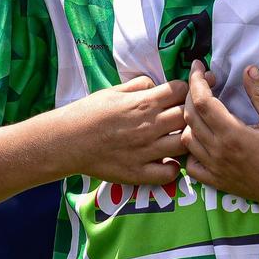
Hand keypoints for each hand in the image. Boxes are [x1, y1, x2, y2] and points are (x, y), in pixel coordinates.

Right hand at [59, 75, 188, 184]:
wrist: (67, 140)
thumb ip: (138, 86)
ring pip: (184, 144)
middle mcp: (149, 126)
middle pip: (188, 116)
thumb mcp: (113, 91)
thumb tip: (155, 84)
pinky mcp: (138, 172)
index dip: (186, 89)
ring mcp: (146, 151)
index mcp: (144, 103)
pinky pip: (169, 174)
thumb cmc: (88, 112)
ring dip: (186, 140)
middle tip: (186, 116)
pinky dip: (173, 168)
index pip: (181, 90)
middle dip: (191, 113)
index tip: (183, 94)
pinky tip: (168, 162)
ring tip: (179, 139)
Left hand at [179, 60, 258, 211]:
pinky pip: (191, 165)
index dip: (196, 80)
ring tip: (203, 108)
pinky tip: (202, 140)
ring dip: (189, 120)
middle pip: (190, 116)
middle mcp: (217, 151)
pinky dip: (191, 150)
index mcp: (231, 133)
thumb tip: (248, 70)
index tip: (199, 66)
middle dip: (192, 94)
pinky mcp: (217, 181)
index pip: (202, 101)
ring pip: (187, 139)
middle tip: (207, 82)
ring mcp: (215, 168)